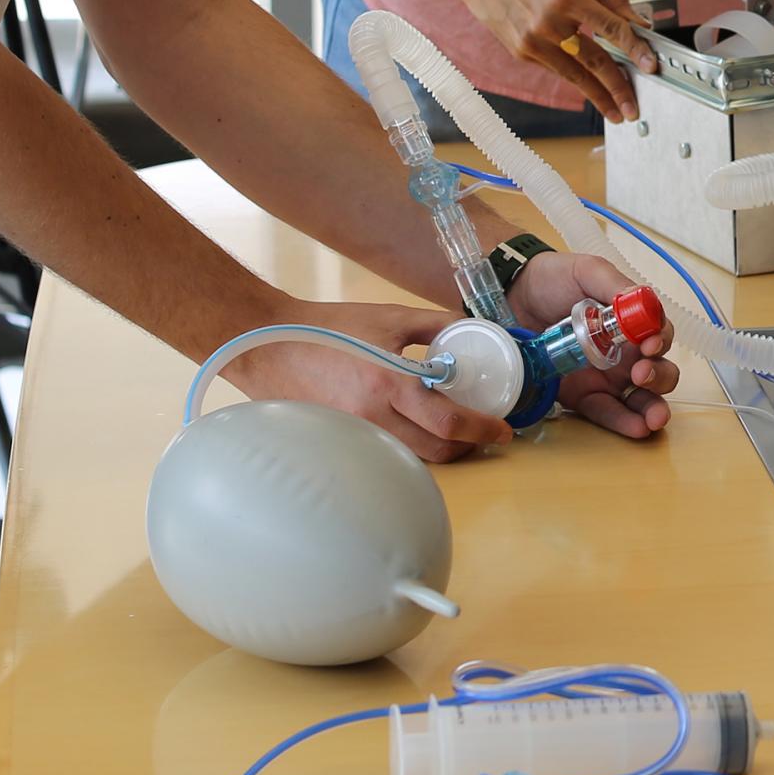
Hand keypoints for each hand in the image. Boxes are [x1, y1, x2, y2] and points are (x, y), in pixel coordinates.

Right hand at [221, 296, 509, 459]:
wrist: (270, 343)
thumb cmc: (331, 327)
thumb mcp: (390, 317)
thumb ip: (436, 324)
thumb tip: (474, 328)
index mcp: (388, 384)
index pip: (448, 422)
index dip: (483, 430)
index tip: (503, 430)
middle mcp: (372, 417)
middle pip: (436, 450)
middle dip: (467, 445)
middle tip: (482, 430)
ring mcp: (353, 435)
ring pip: (413, 457)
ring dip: (440, 448)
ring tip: (452, 429)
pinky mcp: (340, 441)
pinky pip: (386, 452)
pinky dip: (409, 447)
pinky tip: (415, 428)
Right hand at [435, 0, 655, 121]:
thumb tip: (637, 20)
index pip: (610, 29)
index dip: (634, 49)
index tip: (651, 65)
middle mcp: (547, 23)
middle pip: (592, 62)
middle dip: (616, 88)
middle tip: (632, 108)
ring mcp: (531, 41)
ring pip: (573, 74)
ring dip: (596, 95)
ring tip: (615, 110)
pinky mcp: (520, 52)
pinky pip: (555, 66)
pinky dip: (573, 75)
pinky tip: (587, 84)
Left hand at [508, 247, 678, 438]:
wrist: (509, 297)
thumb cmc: (551, 279)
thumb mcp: (586, 271)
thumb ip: (614, 284)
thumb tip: (640, 300)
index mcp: (629, 322)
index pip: (658, 334)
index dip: (660, 340)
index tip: (649, 345)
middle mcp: (624, 351)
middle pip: (659, 370)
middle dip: (660, 377)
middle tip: (641, 375)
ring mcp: (604, 377)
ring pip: (641, 398)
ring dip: (652, 408)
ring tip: (652, 417)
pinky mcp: (582, 396)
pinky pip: (607, 412)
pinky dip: (624, 423)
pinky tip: (637, 428)